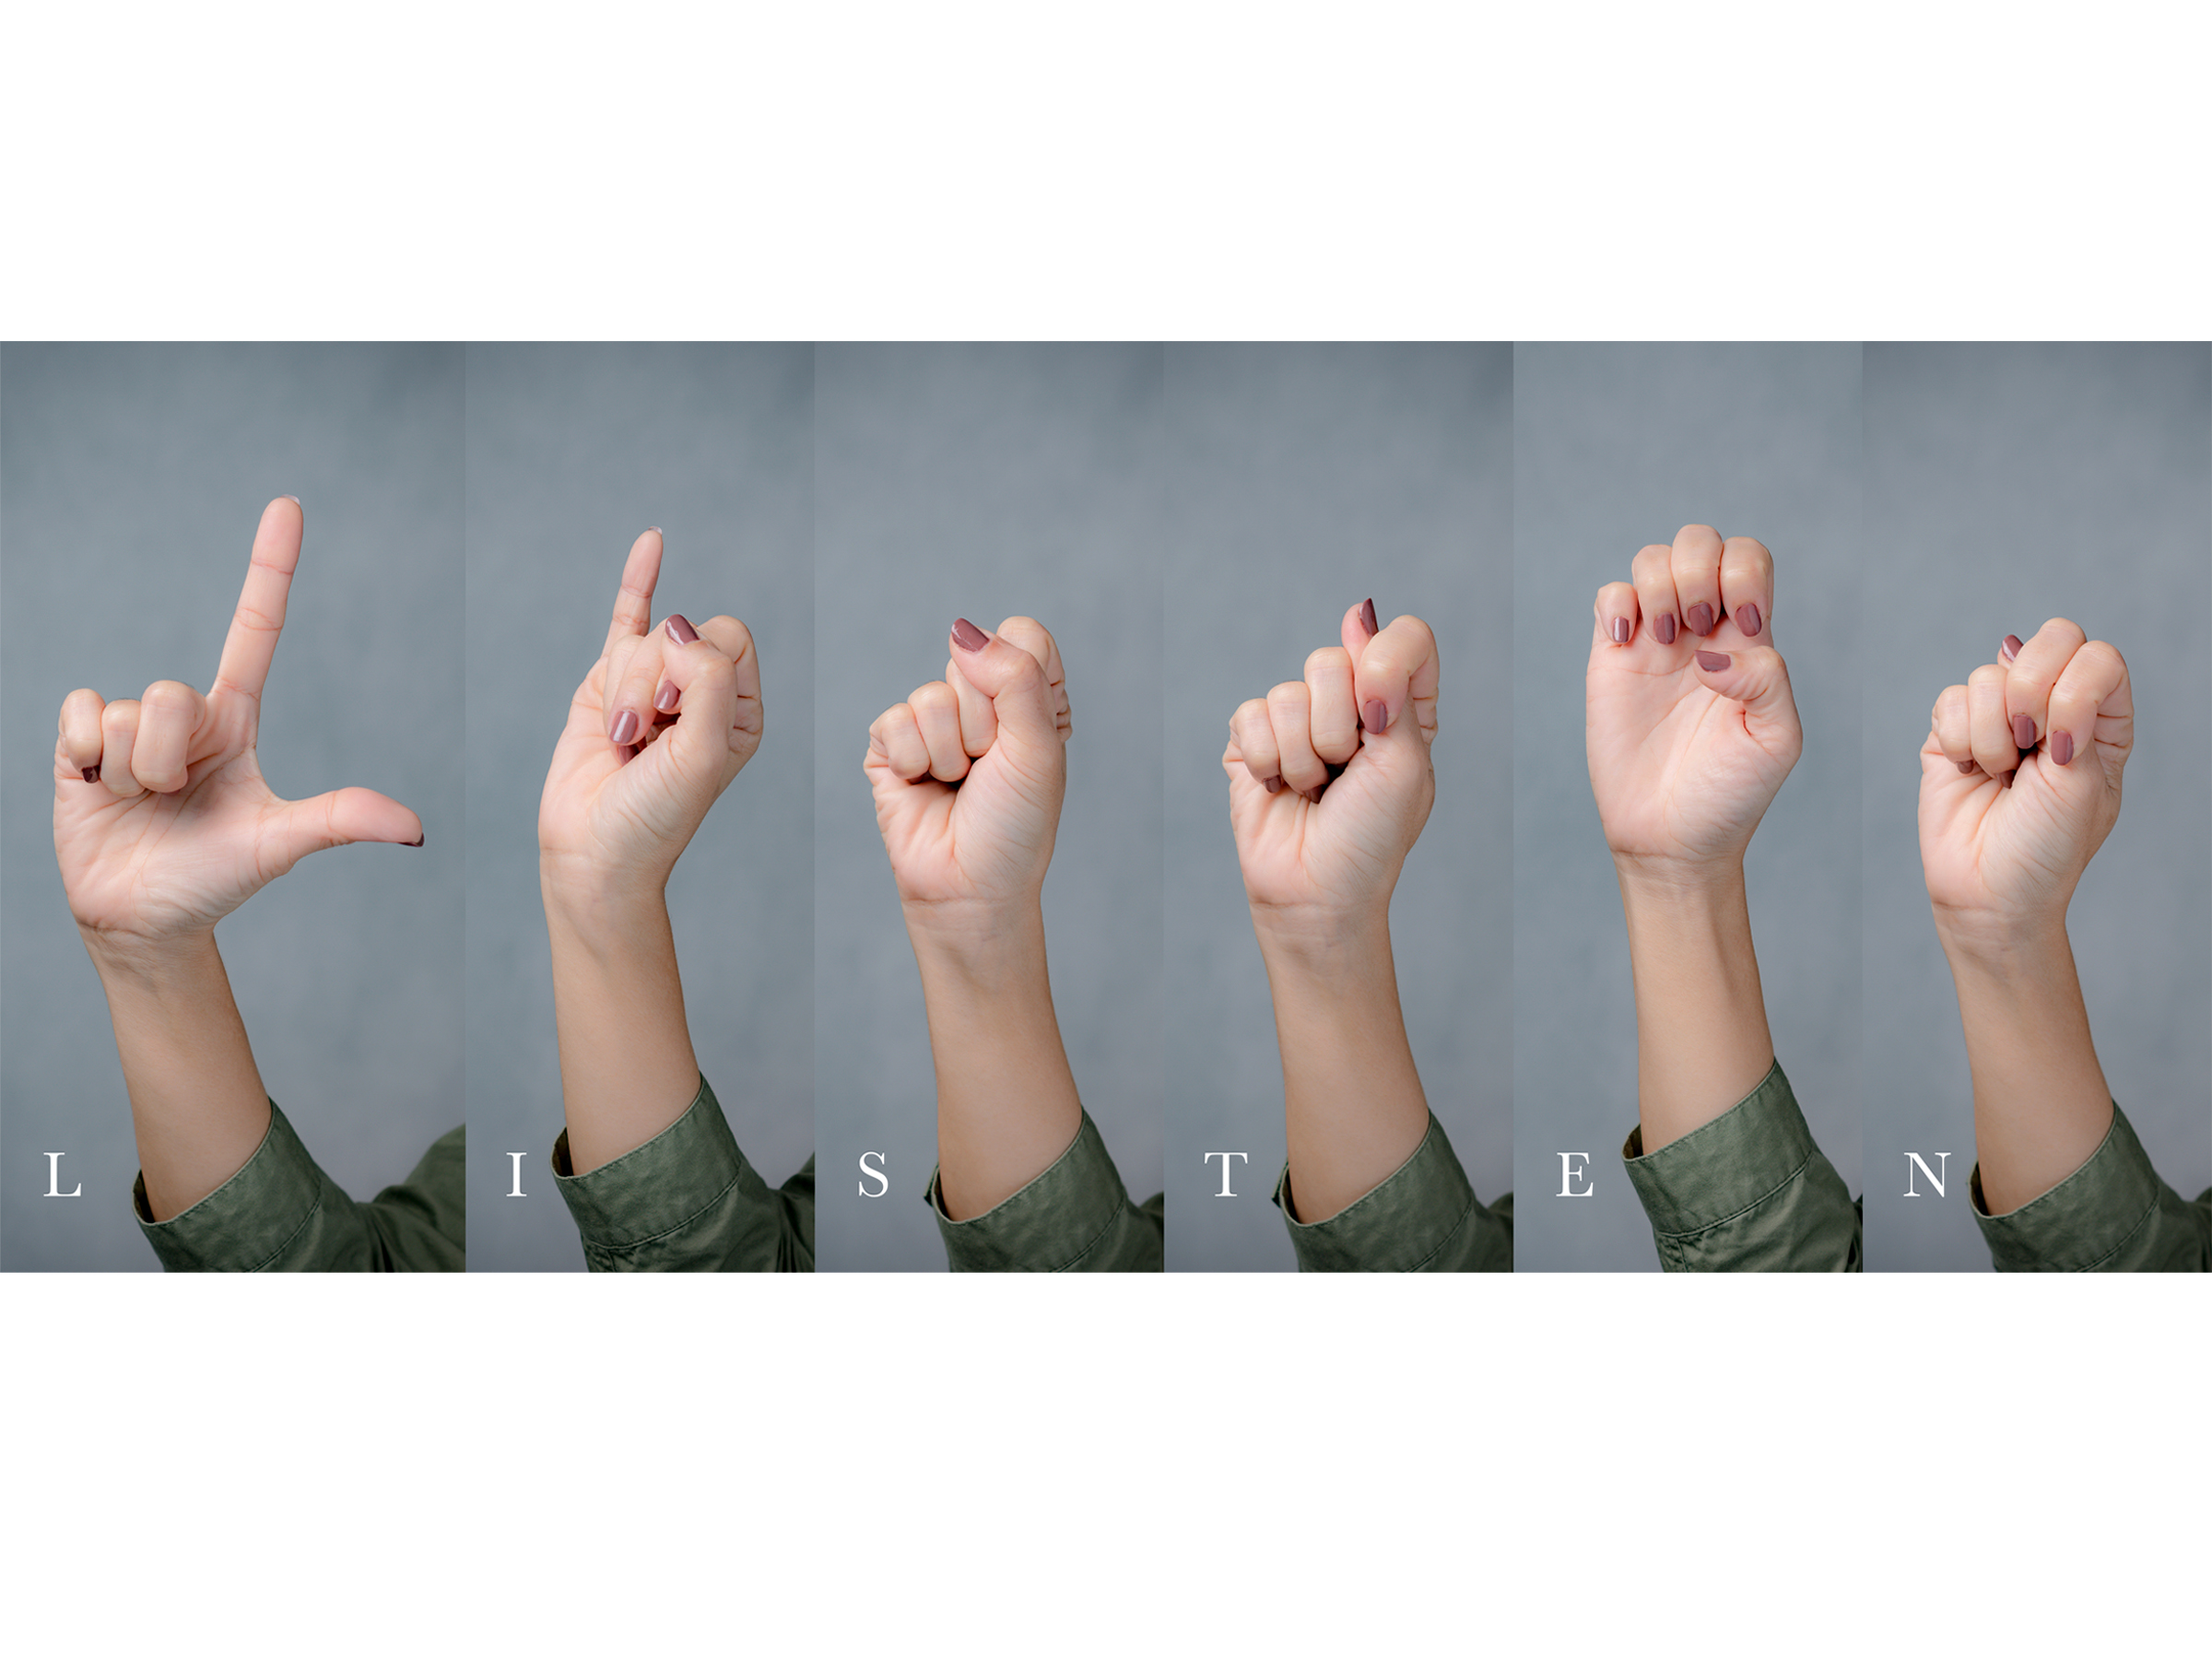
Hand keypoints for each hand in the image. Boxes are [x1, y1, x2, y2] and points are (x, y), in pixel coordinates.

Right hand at [53, 497, 422, 960]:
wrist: (145, 920)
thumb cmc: (217, 877)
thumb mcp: (281, 844)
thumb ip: (341, 821)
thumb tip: (414, 827)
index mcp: (236, 720)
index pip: (255, 628)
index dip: (271, 567)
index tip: (288, 504)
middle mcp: (184, 714)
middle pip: (173, 693)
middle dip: (170, 759)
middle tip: (174, 798)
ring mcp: (130, 726)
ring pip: (128, 712)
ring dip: (133, 772)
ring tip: (141, 802)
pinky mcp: (76, 742)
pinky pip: (77, 714)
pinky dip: (87, 760)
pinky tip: (98, 787)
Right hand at [538, 529, 761, 906]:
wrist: (595, 852)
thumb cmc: (656, 816)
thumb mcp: (703, 752)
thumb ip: (709, 683)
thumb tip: (681, 629)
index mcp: (739, 707)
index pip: (730, 639)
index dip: (698, 663)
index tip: (676, 713)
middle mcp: (701, 692)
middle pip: (681, 635)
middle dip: (654, 678)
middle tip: (644, 734)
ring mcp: (653, 685)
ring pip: (638, 642)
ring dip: (623, 691)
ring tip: (619, 741)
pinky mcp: (608, 686)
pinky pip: (626, 618)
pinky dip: (639, 580)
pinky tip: (652, 542)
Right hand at [864, 617, 1070, 926]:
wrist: (970, 889)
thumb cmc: (1014, 826)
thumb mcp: (1037, 748)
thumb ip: (1015, 678)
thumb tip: (963, 631)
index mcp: (1029, 696)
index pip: (1023, 635)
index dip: (1021, 675)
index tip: (1026, 729)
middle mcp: (981, 702)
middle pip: (972, 660)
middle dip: (984, 723)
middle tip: (988, 767)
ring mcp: (934, 722)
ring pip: (931, 696)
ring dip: (949, 752)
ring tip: (958, 784)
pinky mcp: (890, 745)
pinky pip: (894, 721)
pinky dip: (914, 762)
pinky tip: (924, 787)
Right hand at [1222, 599, 1437, 927]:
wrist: (1317, 894)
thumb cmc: (1371, 838)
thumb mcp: (1404, 762)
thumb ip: (1391, 684)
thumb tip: (1360, 614)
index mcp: (1401, 706)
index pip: (1402, 639)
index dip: (1384, 664)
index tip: (1376, 718)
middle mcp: (1350, 705)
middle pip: (1332, 660)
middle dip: (1335, 728)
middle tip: (1342, 773)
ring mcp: (1298, 721)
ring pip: (1288, 693)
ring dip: (1301, 757)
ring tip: (1312, 790)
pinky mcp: (1252, 741)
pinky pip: (1250, 715)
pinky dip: (1267, 761)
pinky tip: (1279, 789)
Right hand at [1586, 524, 1798, 881]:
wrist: (1671, 838)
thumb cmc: (1730, 795)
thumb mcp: (1776, 741)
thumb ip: (1767, 681)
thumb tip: (1713, 651)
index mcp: (1749, 641)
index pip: (1750, 561)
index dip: (1744, 571)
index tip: (1742, 624)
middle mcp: (1702, 631)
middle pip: (1700, 544)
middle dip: (1699, 568)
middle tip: (1698, 625)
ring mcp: (1654, 643)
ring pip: (1652, 561)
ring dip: (1660, 583)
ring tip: (1664, 639)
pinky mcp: (1611, 660)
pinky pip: (1609, 597)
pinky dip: (1617, 602)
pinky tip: (1627, 641)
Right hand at [1920, 621, 2129, 948]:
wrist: (1990, 892)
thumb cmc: (2047, 848)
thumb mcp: (2084, 779)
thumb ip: (2070, 707)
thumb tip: (2013, 648)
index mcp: (2100, 719)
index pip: (2096, 656)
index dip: (2074, 687)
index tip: (2063, 745)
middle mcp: (2051, 709)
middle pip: (2045, 642)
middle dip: (2029, 694)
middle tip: (2027, 748)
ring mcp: (1998, 717)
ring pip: (1988, 676)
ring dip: (1991, 737)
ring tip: (1999, 776)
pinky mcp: (1951, 732)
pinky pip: (1949, 700)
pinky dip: (1958, 740)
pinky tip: (1971, 773)